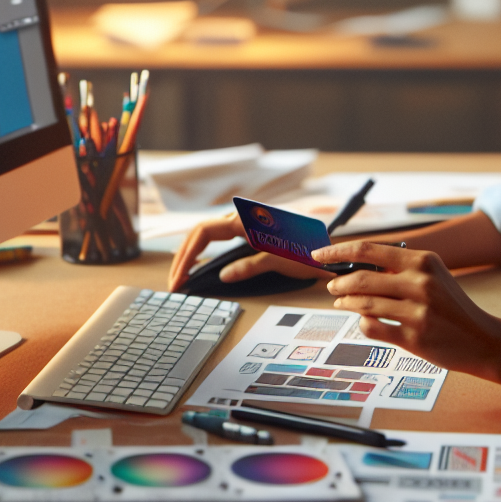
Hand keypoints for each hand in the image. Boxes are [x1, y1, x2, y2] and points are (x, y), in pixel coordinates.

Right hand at [166, 213, 323, 290]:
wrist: (327, 249)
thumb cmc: (307, 250)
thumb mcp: (278, 260)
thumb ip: (249, 266)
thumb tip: (223, 276)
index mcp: (245, 220)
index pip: (203, 232)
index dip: (187, 256)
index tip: (179, 278)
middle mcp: (240, 218)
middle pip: (199, 234)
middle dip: (182, 258)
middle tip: (174, 283)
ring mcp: (242, 224)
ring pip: (206, 236)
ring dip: (190, 255)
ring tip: (179, 276)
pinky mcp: (247, 233)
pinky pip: (217, 240)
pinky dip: (203, 253)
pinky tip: (197, 265)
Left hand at [315, 241, 500, 380]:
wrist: (482, 339)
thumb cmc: (451, 305)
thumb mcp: (433, 275)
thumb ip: (399, 269)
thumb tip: (354, 265)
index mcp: (423, 261)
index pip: (369, 250)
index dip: (337, 251)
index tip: (318, 255)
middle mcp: (421, 283)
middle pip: (361, 279)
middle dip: (339, 283)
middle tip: (332, 286)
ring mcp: (417, 312)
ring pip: (363, 304)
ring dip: (346, 303)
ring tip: (342, 303)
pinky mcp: (414, 338)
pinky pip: (373, 328)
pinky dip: (363, 323)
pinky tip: (365, 321)